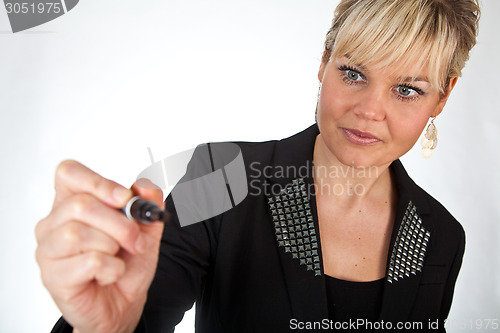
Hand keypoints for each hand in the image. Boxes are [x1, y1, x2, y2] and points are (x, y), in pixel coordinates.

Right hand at [35, 160, 164, 332]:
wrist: (124, 302)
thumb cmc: (127, 262)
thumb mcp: (145, 228)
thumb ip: (148, 203)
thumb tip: (144, 187)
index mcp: (72, 202)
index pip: (68, 173)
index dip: (98, 182)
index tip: (124, 198)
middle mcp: (53, 223)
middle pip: (80, 204)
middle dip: (120, 224)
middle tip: (135, 240)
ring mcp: (48, 250)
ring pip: (78, 233)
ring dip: (113, 246)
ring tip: (118, 258)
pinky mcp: (52, 276)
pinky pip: (88, 262)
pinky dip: (111, 269)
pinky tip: (109, 275)